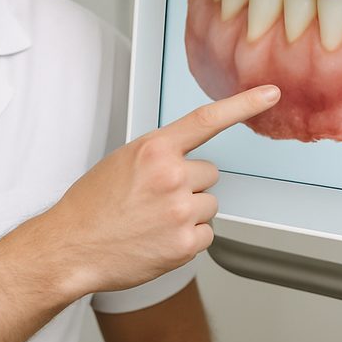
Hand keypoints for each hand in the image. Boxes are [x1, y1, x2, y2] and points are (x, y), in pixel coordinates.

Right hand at [37, 85, 279, 295]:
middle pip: (209, 174)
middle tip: (155, 199)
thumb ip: (160, 155)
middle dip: (189, 185)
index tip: (270, 94)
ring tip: (152, 221)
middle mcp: (172, 176)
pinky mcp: (185, 243)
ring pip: (208, 205)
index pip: (207, 119)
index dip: (243, 105)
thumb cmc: (92, 206)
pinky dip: (187, 239)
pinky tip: (158, 239)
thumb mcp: (123, 162)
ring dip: (188, 213)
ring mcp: (181, 211)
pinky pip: (205, 235)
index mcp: (154, 149)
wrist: (71, 247)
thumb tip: (187, 161)